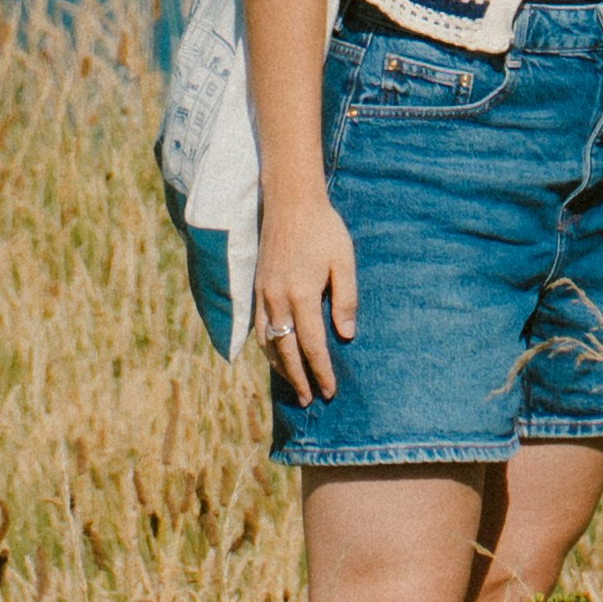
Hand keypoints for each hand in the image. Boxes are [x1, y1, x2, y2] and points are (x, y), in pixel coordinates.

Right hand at [254, 172, 354, 402]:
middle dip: (299, 378)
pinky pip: (259, 327)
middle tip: (310, 399)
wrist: (290, 202)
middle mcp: (277, 299)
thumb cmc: (324, 229)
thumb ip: (345, 300)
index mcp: (302, 295)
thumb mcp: (344, 261)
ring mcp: (263, 294)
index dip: (322, 371)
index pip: (312, 345)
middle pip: (287, 351)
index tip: (330, 390)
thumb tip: (345, 336)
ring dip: (280, 367)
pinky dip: (266, 347)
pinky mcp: (257, 288)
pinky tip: (276, 353)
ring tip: (293, 384)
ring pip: (267, 342)